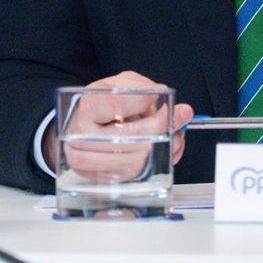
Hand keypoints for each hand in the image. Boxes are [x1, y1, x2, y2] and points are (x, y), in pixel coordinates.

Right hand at [44, 71, 193, 175]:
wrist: (82, 127)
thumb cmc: (102, 105)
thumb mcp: (119, 84)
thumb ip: (142, 87)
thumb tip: (167, 99)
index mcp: (87, 108)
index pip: (119, 103)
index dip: (146, 100)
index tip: (162, 98)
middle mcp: (82, 138)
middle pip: (134, 135)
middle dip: (165, 124)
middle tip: (181, 115)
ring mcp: (89, 162)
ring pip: (139, 158)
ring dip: (165, 145)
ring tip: (172, 133)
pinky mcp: (100, 178)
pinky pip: (137, 172)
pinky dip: (157, 160)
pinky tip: (162, 147)